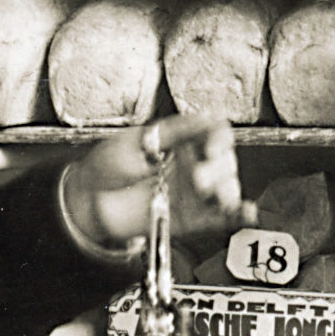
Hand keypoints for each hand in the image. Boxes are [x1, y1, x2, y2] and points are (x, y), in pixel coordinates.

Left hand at [63, 115, 247, 253]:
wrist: (87, 200)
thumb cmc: (108, 165)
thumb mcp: (138, 140)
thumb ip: (175, 132)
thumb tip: (210, 116)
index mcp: (184, 141)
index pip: (215, 135)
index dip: (219, 139)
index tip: (212, 146)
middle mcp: (194, 165)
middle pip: (224, 163)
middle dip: (217, 170)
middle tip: (197, 178)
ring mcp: (194, 193)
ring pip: (226, 189)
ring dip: (227, 191)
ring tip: (213, 195)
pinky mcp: (191, 219)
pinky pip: (219, 218)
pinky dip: (236, 216)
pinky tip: (248, 212)